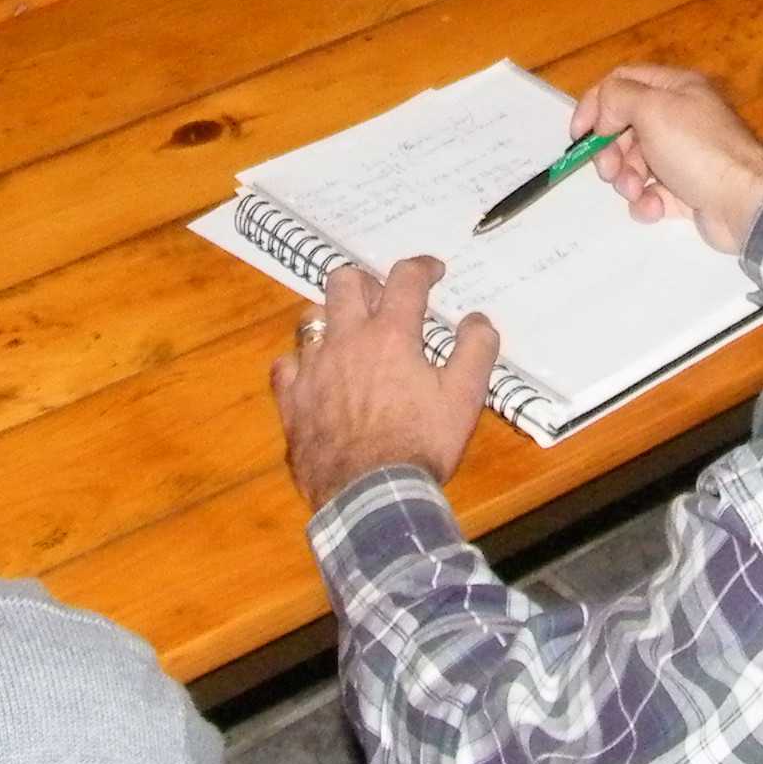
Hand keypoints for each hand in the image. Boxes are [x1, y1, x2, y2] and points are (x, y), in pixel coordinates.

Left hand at [272, 256, 499, 511]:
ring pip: (310, 318)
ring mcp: (313, 368)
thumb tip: (477, 319)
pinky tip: (312, 373)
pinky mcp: (291, 400)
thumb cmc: (420, 446)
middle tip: (383, 297)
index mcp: (391, 335)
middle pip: (345, 282)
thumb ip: (475, 351)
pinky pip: (285, 365)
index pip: (406, 279)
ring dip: (331, 317)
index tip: (433, 271)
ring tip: (348, 332)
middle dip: (367, 280)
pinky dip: (299, 363)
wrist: (370, 496)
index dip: (422, 267)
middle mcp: (347, 340)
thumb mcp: (464, 399)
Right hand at [575, 64, 762, 255]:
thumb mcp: (653, 109)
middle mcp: (679, 118)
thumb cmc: (698, 149)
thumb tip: (605, 114)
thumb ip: (618, 98)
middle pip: (624, 126)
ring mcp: (683, 156)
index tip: (579, 134)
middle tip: (608, 169)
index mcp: (675, 89)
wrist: (744, 202)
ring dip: (627, 179)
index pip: (622, 83)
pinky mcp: (686, 191)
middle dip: (610, 150)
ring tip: (636, 189)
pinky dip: (647, 201)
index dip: (595, 104)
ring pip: (634, 163)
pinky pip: (652, 192)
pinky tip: (656, 206)